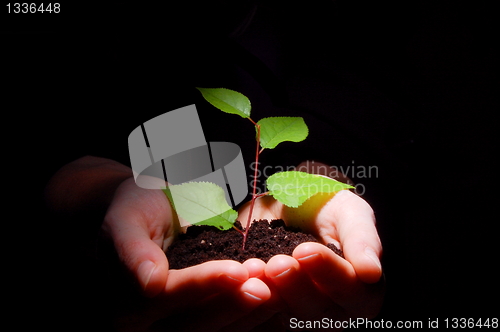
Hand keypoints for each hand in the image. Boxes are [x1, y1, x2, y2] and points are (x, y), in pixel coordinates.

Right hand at [102, 177, 273, 331]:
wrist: (153, 213)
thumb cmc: (136, 210)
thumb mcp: (126, 219)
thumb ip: (132, 249)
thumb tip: (149, 284)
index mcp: (127, 305)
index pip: (168, 297)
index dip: (204, 285)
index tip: (238, 269)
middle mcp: (151, 325)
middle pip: (195, 325)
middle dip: (234, 303)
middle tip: (266, 283)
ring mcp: (179, 326)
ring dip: (251, 315)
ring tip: (279, 290)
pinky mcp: (204, 320)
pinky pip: (232, 329)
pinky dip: (258, 321)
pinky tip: (283, 304)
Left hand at [237, 164, 384, 329]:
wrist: (291, 207)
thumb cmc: (329, 209)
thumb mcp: (350, 213)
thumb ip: (362, 239)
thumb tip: (371, 272)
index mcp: (361, 291)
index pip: (351, 291)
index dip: (329, 272)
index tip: (305, 250)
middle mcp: (332, 310)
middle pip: (316, 309)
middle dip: (295, 285)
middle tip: (277, 263)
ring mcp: (298, 314)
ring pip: (285, 315)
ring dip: (269, 294)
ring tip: (255, 269)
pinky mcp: (270, 312)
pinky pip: (259, 314)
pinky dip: (248, 296)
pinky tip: (241, 276)